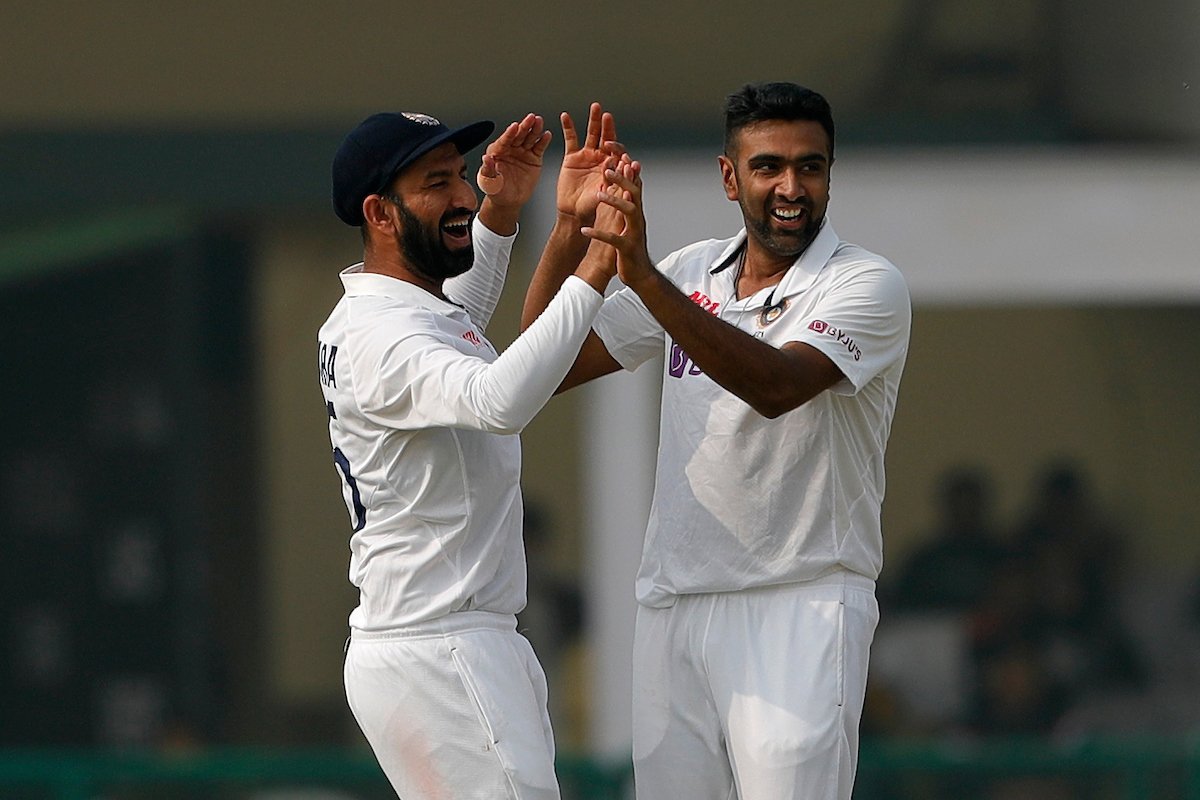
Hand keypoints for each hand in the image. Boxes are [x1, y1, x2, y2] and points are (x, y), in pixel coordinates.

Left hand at [477, 113, 552, 209]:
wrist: (509, 201)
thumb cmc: (496, 190)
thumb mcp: (489, 182)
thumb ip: (488, 170)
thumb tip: (486, 158)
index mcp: (497, 152)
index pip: (504, 140)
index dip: (509, 133)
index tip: (515, 126)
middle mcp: (510, 149)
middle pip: (518, 135)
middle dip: (524, 126)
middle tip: (531, 118)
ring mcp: (522, 152)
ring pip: (529, 138)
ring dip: (534, 129)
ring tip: (539, 121)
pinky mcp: (533, 158)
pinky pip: (539, 147)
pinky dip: (543, 141)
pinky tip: (546, 134)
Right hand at [557, 102, 623, 225]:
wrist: (574, 212)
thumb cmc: (592, 206)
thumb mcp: (606, 194)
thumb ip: (615, 180)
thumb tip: (622, 166)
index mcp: (612, 166)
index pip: (617, 151)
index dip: (616, 147)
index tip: (612, 146)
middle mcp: (601, 158)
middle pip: (606, 137)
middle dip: (607, 126)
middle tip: (607, 115)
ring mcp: (587, 155)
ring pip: (592, 134)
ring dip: (594, 120)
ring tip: (595, 107)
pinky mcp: (572, 156)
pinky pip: (571, 139)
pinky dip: (568, 127)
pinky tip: (565, 116)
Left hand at [582, 160, 653, 289]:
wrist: (638, 274)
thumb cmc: (628, 246)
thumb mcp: (623, 221)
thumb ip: (620, 203)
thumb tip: (616, 182)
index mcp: (634, 211)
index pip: (633, 184)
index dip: (627, 169)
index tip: (616, 152)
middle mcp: (637, 219)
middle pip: (634, 192)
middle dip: (622, 179)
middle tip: (608, 168)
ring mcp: (634, 233)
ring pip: (629, 211)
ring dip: (615, 201)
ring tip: (599, 194)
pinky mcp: (627, 248)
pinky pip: (613, 239)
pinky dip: (599, 234)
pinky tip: (584, 231)